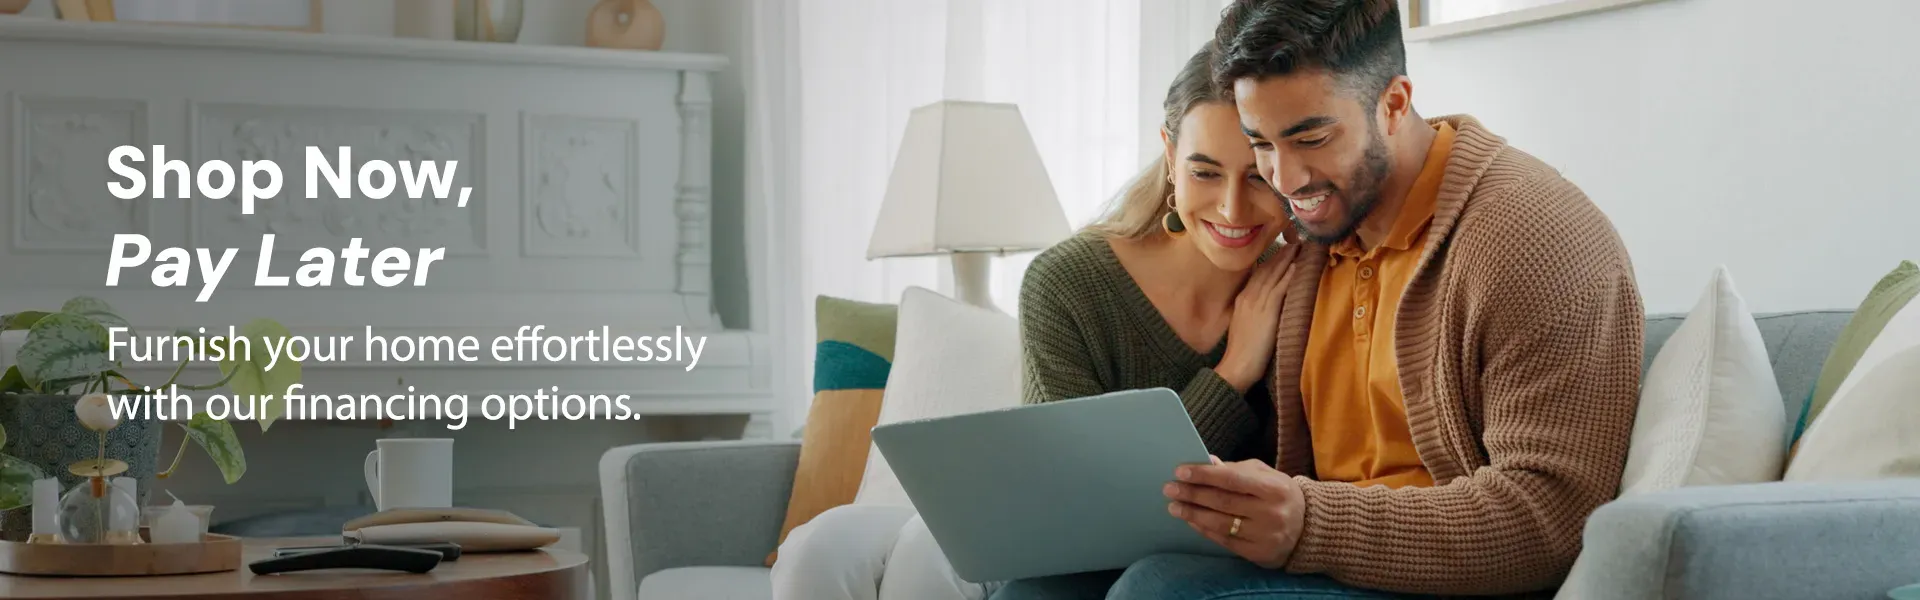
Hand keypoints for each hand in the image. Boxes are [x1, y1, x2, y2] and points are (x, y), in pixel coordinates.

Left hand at [1164, 456, 1305, 568]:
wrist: (1309, 528)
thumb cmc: (1280, 495)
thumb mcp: (1266, 475)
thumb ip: (1237, 469)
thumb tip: (1208, 463)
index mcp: (1274, 488)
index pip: (1232, 479)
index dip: (1204, 475)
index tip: (1181, 471)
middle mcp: (1271, 513)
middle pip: (1223, 502)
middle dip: (1192, 494)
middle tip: (1170, 488)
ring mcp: (1265, 535)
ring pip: (1220, 523)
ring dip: (1193, 514)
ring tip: (1174, 506)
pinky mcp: (1258, 553)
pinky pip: (1224, 541)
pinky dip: (1204, 529)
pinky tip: (1191, 520)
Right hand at [1214, 244, 1302, 391]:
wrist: (1237, 365)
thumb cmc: (1242, 351)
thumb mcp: (1243, 324)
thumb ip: (1252, 311)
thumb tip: (1264, 306)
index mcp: (1242, 299)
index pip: (1257, 274)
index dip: (1270, 261)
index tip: (1280, 250)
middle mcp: (1248, 296)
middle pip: (1266, 269)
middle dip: (1279, 255)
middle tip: (1292, 241)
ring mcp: (1257, 302)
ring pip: (1273, 275)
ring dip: (1286, 259)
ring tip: (1297, 247)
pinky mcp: (1267, 311)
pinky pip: (1279, 288)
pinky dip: (1287, 275)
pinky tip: (1296, 266)